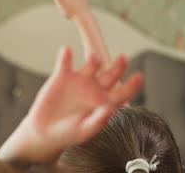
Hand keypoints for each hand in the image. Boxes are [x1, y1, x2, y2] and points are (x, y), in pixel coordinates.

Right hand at [0, 47, 142, 162]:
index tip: (139, 76)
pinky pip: (65, 63)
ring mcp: (79, 80)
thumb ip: (97, 121)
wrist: (45, 130)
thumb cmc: (68, 134)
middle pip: (111, 74)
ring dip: (94, 59)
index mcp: (105, 102)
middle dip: (118, 66)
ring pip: (91, 65)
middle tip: (122, 58)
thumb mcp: (83, 131)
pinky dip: (66, 56)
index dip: (132, 85)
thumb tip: (110, 110)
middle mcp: (95, 88)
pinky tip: (66, 50)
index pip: (123, 92)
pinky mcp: (62, 76)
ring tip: (94, 58)